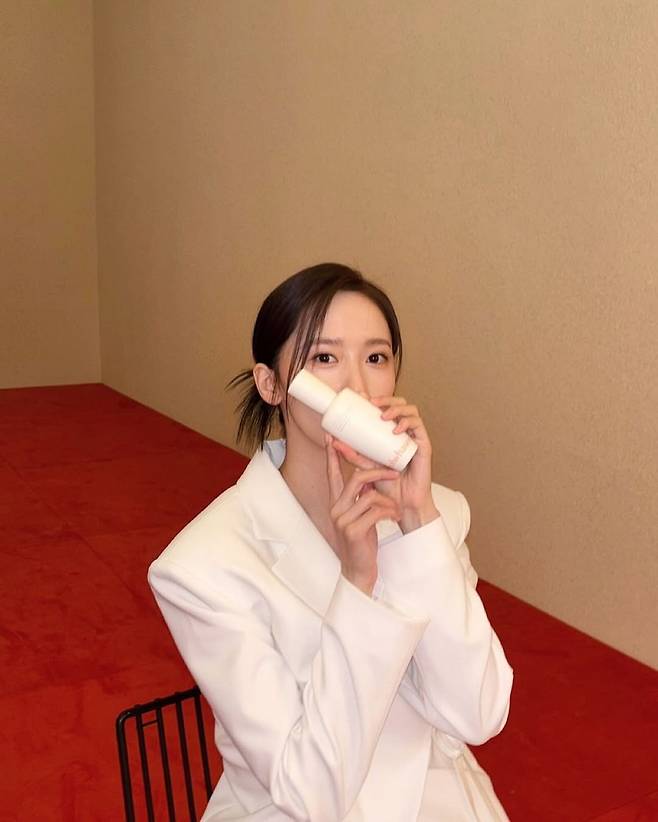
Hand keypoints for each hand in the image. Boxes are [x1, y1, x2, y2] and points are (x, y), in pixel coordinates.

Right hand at [325, 435, 400, 595]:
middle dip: (378, 473)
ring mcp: (343, 520)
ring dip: (388, 500)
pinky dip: (388, 512)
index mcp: (336, 504)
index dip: (333, 455)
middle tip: (394, 472)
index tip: (331, 437)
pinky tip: (393, 518)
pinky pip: (376, 511)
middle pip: (356, 479)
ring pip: (369, 495)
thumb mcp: (360, 517)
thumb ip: (362, 498)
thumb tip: (371, 478)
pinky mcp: (354, 531)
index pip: (332, 474)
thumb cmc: (362, 543)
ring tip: (395, 509)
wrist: (359, 572)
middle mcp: (336, 509)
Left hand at [330, 396, 439, 533]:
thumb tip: (334, 442)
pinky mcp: (424, 445)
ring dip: (397, 408)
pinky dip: (408, 423)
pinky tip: (396, 430)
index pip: (386, 408)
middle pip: (400, 404)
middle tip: (372, 402)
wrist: (402, 503)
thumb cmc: (387, 485)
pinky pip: (419, 426)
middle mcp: (404, 432)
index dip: (376, 398)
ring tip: (383, 415)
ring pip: (411, 411)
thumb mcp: (365, 466)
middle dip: (387, 399)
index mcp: (391, 433)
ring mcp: (414, 437)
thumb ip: (353, 454)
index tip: (361, 396)